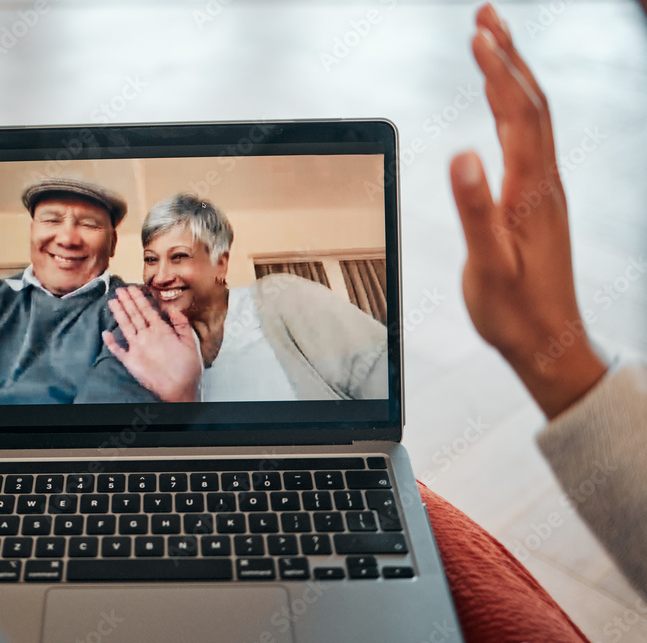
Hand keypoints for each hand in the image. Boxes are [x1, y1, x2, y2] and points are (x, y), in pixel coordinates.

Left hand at [103, 286, 201, 402]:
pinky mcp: (131, 362)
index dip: (138, 298)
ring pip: (125, 326)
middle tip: (119, 290)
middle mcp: (146, 336)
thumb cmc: (187, 369)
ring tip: (112, 301)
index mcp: (161, 330)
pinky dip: (111, 342)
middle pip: (134, 315)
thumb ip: (182, 324)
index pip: (146, 310)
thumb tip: (172, 310)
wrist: (178, 390)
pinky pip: (118, 350)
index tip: (131, 288)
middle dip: (126, 301)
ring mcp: (136, 348)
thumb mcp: (191, 343)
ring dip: (118, 313)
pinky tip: (105, 333)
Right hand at [450, 3, 605, 417]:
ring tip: (491, 44)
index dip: (499, 72)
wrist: (549, 341)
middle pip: (531, 104)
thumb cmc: (516, 310)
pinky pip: (530, 139)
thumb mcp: (489, 265)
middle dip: (508, 56)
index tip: (478, 34)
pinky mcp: (537, 201)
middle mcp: (544, 183)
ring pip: (533, 118)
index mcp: (531, 193)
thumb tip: (463, 155)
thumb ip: (475, 210)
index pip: (517, 116)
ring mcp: (543, 190)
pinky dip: (513, 107)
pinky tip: (502, 104)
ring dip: (513, 76)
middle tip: (485, 16)